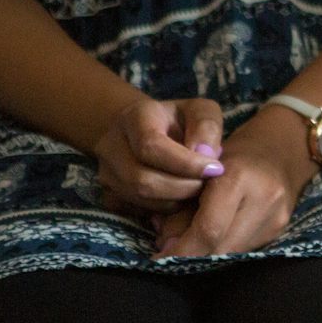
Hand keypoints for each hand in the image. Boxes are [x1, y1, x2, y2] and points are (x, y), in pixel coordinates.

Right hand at [91, 96, 225, 215]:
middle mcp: (111, 144)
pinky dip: (163, 211)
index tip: (215, 169)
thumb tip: (206, 156)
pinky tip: (181, 198)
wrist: (146, 131)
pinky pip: (136, 211)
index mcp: (135, 117)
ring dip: (176, 201)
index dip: (186, 164)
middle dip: (183, 188)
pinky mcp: (109, 194)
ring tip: (197, 190)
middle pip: (142, 180)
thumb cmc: (180, 120)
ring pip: (140, 199)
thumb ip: (206, 128)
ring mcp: (106, 172)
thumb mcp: (200, 111)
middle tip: (208, 185)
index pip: (152, 146)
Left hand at [154, 107, 312, 257]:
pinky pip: (244, 249)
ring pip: (232, 254)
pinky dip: (223, 247)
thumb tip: (166, 246)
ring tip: (189, 241)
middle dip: (190, 255)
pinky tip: (212, 236)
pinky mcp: (280, 229)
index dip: (181, 251)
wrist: (281, 148)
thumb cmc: (232, 154)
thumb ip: (181, 209)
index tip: (158, 259)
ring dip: (206, 254)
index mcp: (239, 178)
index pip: (208, 229)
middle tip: (168, 251)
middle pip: (220, 247)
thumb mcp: (199, 172)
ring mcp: (276, 217)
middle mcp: (264, 200)